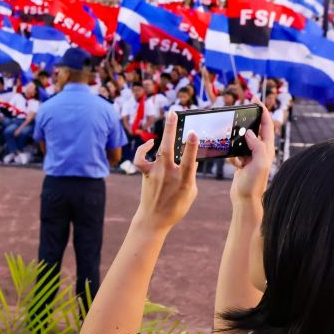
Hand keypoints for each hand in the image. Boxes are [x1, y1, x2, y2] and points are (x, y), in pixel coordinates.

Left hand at [132, 110, 199, 231]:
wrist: (154, 219)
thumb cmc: (176, 207)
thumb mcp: (191, 193)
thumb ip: (191, 175)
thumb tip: (191, 160)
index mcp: (183, 181)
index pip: (188, 161)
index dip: (191, 147)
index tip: (193, 133)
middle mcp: (168, 174)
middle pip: (169, 148)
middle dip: (171, 130)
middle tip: (174, 113)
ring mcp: (155, 173)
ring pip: (159, 150)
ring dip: (164, 132)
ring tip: (170, 117)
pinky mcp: (145, 173)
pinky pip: (140, 158)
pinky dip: (143, 148)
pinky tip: (151, 142)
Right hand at [230, 104, 275, 202]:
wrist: (245, 199)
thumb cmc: (254, 183)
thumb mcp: (258, 163)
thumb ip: (257, 146)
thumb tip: (249, 132)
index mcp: (267, 149)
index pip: (267, 125)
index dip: (263, 111)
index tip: (255, 100)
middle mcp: (260, 151)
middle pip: (255, 129)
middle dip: (249, 120)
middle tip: (241, 109)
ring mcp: (250, 156)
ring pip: (243, 140)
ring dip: (236, 137)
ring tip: (232, 136)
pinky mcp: (241, 162)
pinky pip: (234, 151)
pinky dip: (231, 153)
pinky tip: (230, 160)